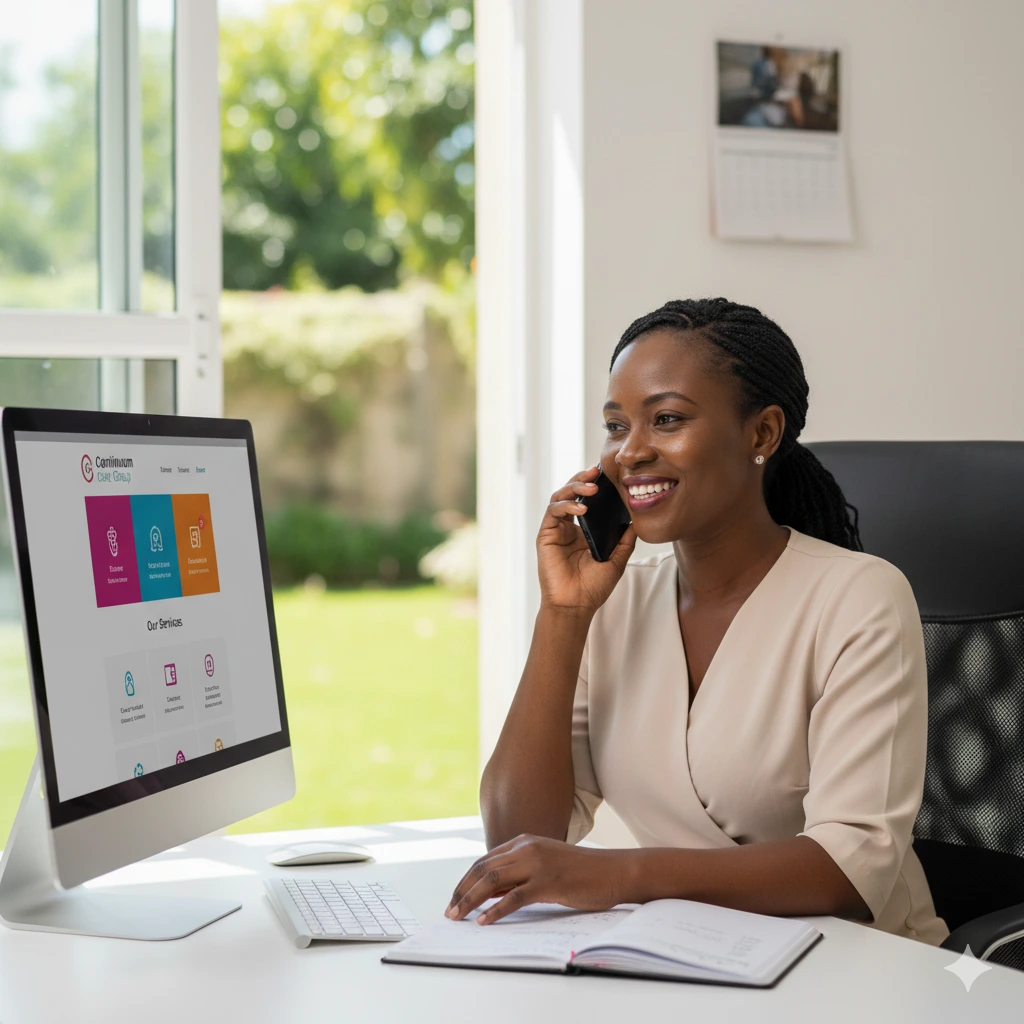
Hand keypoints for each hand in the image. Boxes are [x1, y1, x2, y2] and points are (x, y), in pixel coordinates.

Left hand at [445, 834, 632, 924]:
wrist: (614, 870)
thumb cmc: (582, 872)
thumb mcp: (544, 866)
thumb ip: (518, 875)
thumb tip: (488, 893)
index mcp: (525, 842)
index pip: (485, 860)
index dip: (465, 880)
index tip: (454, 898)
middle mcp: (527, 848)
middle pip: (483, 868)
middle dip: (461, 891)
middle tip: (449, 911)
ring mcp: (538, 863)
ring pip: (492, 880)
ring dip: (470, 900)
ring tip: (458, 916)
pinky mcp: (549, 881)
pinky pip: (514, 897)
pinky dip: (495, 910)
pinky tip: (484, 921)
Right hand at [538, 467, 635, 612]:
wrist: (576, 605)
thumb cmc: (593, 587)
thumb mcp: (617, 559)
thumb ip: (625, 539)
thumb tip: (637, 520)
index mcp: (583, 530)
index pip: (587, 500)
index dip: (595, 486)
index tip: (608, 475)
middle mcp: (568, 527)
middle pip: (572, 493)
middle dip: (583, 479)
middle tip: (596, 472)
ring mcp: (556, 530)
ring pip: (560, 497)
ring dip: (574, 488)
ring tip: (591, 487)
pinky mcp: (545, 535)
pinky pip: (553, 512)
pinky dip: (566, 505)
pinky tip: (581, 508)